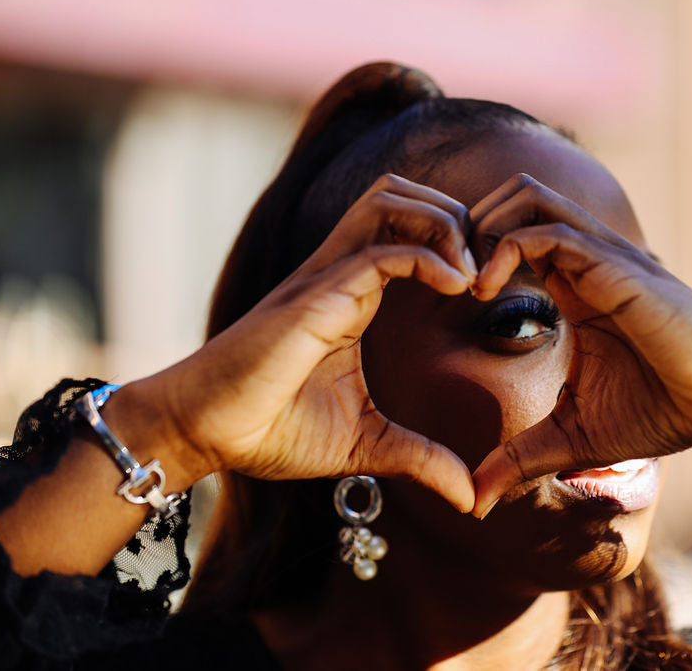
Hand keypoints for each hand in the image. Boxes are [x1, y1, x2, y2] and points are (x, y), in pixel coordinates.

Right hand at [144, 175, 477, 511]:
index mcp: (351, 294)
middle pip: (399, 195)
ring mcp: (325, 279)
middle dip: (454, 215)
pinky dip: (427, 256)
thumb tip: (470, 498)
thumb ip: (421, 458)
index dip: (456, 242)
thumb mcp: (366, 446)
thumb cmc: (269, 430)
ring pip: (388, 201)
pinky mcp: (315, 299)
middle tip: (485, 267)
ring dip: (442, 222)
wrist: (202, 435)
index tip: (489, 287)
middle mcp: (339, 274)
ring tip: (470, 272)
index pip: (407, 230)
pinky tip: (457, 286)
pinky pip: (380, 252)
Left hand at [468, 175, 691, 516]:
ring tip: (462, 281)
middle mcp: (584, 260)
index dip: (468, 252)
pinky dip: (506, 249)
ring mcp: (601, 256)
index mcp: (573, 286)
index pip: (510, 233)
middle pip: (512, 196)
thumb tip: (476, 500)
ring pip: (526, 195)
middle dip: (465, 225)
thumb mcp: (573, 436)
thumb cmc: (662, 411)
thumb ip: (520, 456)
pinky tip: (485, 294)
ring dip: (481, 227)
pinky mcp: (615, 267)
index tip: (440, 295)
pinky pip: (547, 231)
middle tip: (441, 277)